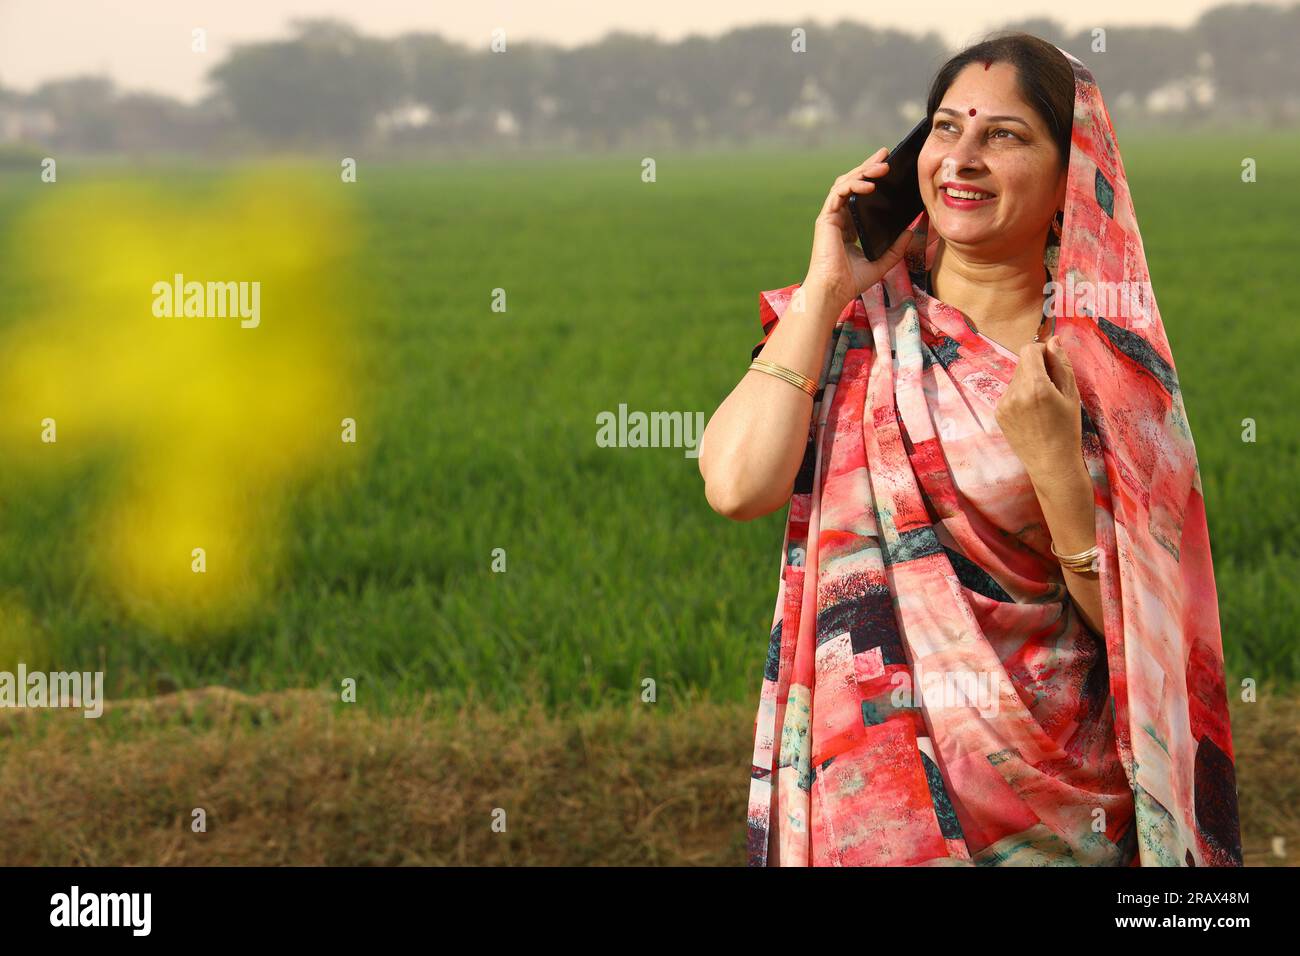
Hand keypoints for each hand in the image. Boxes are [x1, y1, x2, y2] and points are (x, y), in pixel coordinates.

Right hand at [803, 148, 915, 311]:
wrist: (834, 291)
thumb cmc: (852, 281)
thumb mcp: (882, 262)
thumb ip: (896, 247)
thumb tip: (912, 231)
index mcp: (850, 226)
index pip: (860, 194)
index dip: (872, 178)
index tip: (888, 165)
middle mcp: (839, 217)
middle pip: (853, 183)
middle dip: (869, 166)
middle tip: (886, 155)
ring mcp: (831, 216)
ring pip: (845, 183)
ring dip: (863, 172)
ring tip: (882, 166)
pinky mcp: (826, 218)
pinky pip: (839, 193)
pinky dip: (854, 185)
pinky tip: (869, 185)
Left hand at [994, 335, 1084, 481]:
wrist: (1051, 462)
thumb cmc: (1067, 429)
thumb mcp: (1071, 394)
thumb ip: (1061, 364)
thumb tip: (1053, 340)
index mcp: (1035, 386)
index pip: (1029, 350)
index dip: (1042, 351)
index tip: (1052, 362)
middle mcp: (1015, 393)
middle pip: (1022, 364)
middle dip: (1037, 368)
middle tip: (1052, 387)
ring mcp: (1003, 404)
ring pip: (1016, 379)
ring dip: (1029, 382)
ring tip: (1043, 404)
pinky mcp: (999, 413)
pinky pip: (1010, 393)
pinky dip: (1021, 396)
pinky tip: (1032, 413)